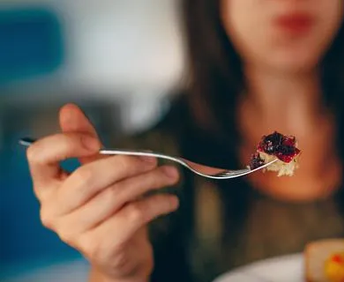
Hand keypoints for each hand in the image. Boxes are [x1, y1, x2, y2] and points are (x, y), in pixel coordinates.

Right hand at [26, 104, 179, 280]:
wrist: (122, 252)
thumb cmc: (110, 207)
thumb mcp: (98, 172)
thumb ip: (85, 142)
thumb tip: (69, 109)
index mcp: (48, 186)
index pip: (39, 156)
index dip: (65, 143)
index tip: (95, 141)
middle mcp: (53, 210)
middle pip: (88, 177)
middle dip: (127, 163)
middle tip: (154, 159)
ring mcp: (73, 232)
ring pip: (116, 195)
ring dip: (149, 181)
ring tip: (170, 175)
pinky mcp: (99, 247)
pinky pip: (132, 216)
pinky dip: (157, 203)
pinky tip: (170, 200)